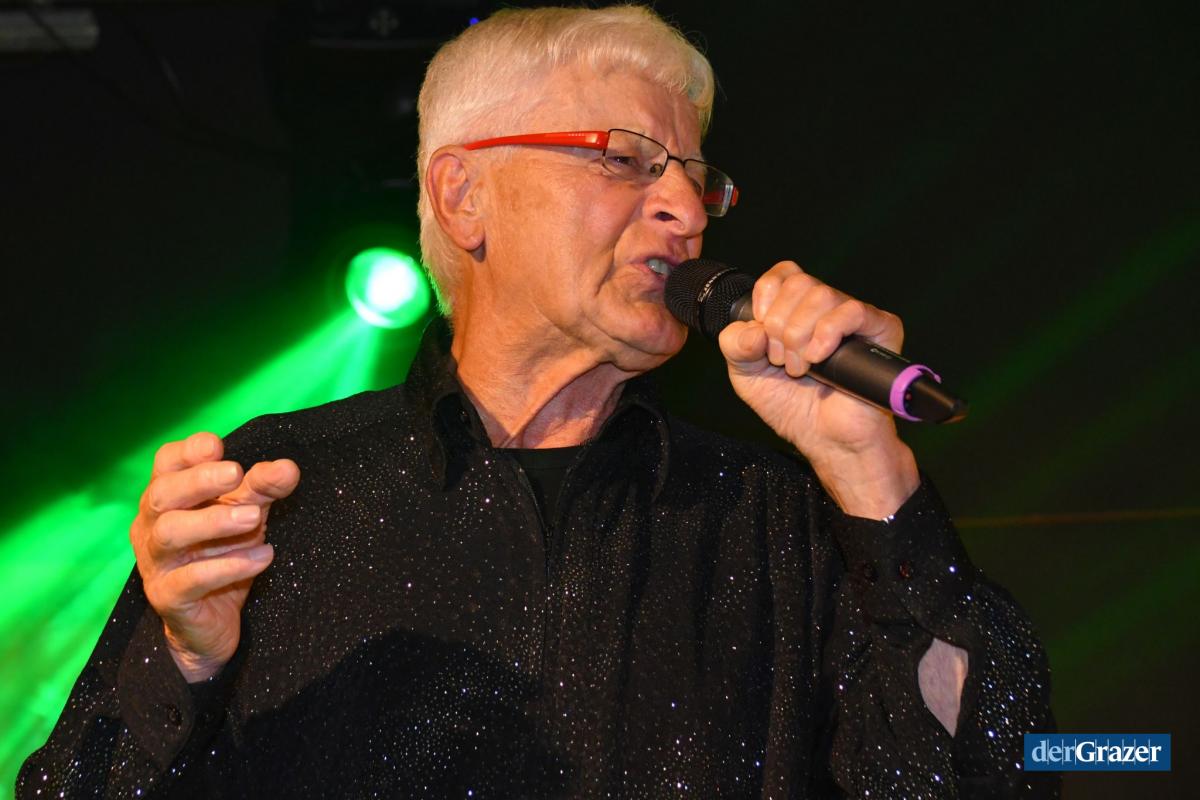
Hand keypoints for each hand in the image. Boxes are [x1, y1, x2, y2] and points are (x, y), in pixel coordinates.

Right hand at [129, 432, 299, 681]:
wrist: (214, 623)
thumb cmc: (224, 555)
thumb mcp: (248, 514)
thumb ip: (263, 488)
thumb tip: (288, 467)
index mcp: (168, 499)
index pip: (165, 464)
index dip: (187, 452)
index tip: (217, 446)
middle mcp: (152, 527)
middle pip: (161, 494)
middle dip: (199, 480)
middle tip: (236, 473)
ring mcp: (156, 563)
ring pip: (169, 533)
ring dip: (214, 521)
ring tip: (254, 519)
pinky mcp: (168, 597)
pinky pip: (190, 579)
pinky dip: (228, 566)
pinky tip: (262, 557)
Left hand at [717, 261, 917, 516]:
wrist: (826, 441)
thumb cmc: (792, 407)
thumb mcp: (746, 375)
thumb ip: (735, 345)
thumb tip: (752, 327)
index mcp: (797, 309)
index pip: (783, 274)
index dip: (766, 300)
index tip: (763, 335)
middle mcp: (827, 307)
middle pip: (798, 282)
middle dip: (779, 326)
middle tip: (783, 362)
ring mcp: (855, 317)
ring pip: (821, 294)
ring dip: (799, 336)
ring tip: (802, 368)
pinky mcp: (881, 331)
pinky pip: (853, 311)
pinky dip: (828, 332)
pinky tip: (819, 357)